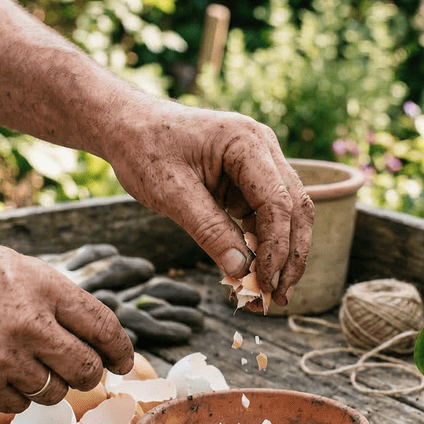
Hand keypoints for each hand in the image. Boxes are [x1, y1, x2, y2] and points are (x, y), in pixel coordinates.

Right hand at [0, 234, 133, 412]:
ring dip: (48, 385)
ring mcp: (4, 360)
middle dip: (90, 375)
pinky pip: (16, 404)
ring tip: (26, 367)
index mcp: (45, 288)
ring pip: (53, 393)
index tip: (123, 362)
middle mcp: (31, 326)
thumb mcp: (10, 265)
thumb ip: (49, 296)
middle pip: (86, 369)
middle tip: (83, 374)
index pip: (105, 328)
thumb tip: (83, 327)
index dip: (120, 350)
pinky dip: (13, 396)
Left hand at [106, 99, 313, 308]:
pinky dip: (262, 245)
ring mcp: (259, 164)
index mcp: (246, 142)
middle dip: (290, 255)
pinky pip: (265, 216)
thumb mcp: (171, 193)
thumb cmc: (145, 149)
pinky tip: (253, 274)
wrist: (128, 126)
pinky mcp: (249, 180)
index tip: (264, 282)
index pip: (278, 200)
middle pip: (295, 207)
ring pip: (287, 214)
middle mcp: (262, 149)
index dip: (276, 246)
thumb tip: (240, 270)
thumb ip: (208, 230)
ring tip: (270, 294)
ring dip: (282, 254)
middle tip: (280, 297)